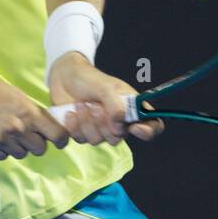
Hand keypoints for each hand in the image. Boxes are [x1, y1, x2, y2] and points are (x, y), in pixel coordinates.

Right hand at [0, 67, 70, 160]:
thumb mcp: (18, 96)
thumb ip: (35, 114)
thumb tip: (51, 130)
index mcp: (28, 112)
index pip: (57, 135)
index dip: (61, 140)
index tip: (59, 141)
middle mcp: (16, 128)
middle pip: (40, 149)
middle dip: (36, 143)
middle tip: (27, 133)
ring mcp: (1, 140)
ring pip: (21, 153)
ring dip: (18, 146)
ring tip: (5, 130)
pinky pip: (4, 156)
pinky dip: (2, 149)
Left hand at [48, 53, 165, 145]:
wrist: (64, 78)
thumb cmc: (89, 79)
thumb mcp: (106, 86)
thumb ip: (116, 105)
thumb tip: (120, 124)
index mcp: (131, 108)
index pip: (153, 126)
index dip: (148, 132)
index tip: (134, 128)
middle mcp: (119, 122)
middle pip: (119, 137)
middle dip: (102, 122)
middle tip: (93, 105)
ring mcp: (101, 130)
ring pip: (98, 140)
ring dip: (86, 121)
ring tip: (80, 104)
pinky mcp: (83, 134)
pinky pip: (81, 140)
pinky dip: (74, 126)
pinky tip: (71, 112)